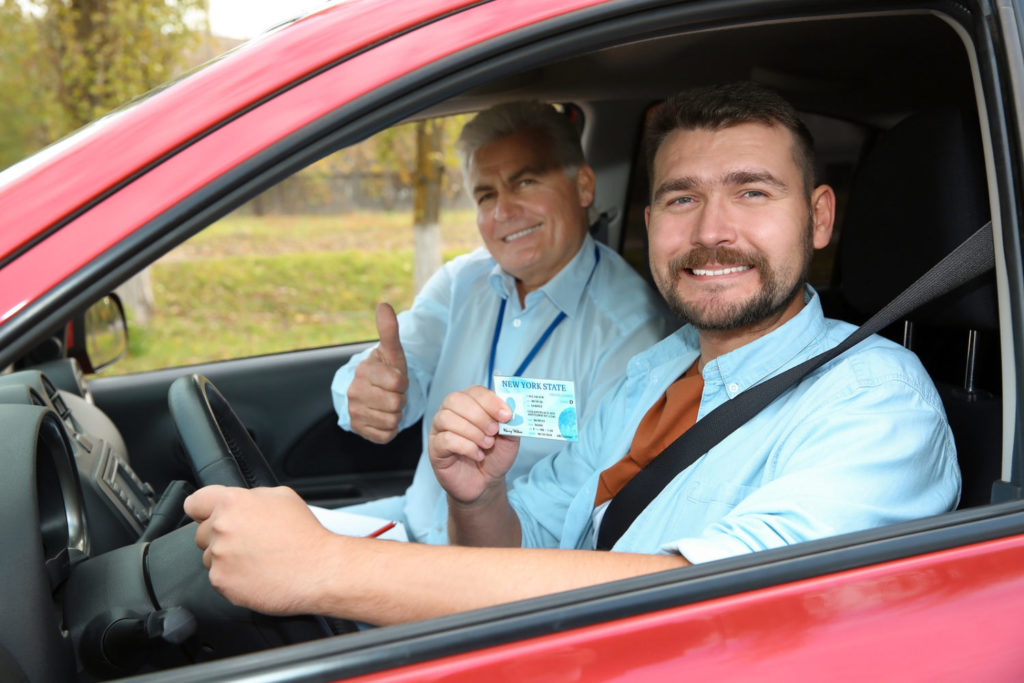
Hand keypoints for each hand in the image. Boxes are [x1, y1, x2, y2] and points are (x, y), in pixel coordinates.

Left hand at [184, 485, 340, 615]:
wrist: (320, 570)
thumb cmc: (306, 535)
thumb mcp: (283, 497)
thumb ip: (252, 497)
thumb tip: (239, 503)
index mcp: (233, 502)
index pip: (195, 503)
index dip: (202, 510)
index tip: (207, 517)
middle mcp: (221, 527)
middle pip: (202, 533)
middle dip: (221, 537)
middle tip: (249, 542)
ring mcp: (219, 557)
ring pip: (210, 557)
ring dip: (226, 560)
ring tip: (256, 560)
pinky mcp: (222, 582)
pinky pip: (219, 579)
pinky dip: (234, 579)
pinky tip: (256, 575)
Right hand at [347, 303, 409, 442]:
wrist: (368, 392)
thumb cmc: (385, 370)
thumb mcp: (391, 352)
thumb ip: (389, 331)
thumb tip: (384, 305)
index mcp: (364, 371)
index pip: (398, 383)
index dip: (403, 382)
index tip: (396, 379)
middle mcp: (354, 392)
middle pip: (396, 403)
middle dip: (400, 399)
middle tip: (393, 393)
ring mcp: (354, 412)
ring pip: (392, 420)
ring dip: (396, 414)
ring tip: (388, 404)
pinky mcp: (358, 429)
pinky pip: (386, 435)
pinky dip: (390, 428)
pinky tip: (384, 416)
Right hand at [428, 385, 519, 504]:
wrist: (486, 483)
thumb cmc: (494, 456)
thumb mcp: (510, 438)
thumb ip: (511, 423)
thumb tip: (512, 411)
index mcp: (470, 404)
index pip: (475, 391)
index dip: (490, 401)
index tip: (506, 415)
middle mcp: (451, 413)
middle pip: (455, 400)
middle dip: (479, 415)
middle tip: (494, 431)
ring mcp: (440, 430)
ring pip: (447, 418)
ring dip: (472, 431)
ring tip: (487, 445)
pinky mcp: (435, 448)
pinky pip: (445, 439)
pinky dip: (466, 447)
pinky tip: (477, 455)